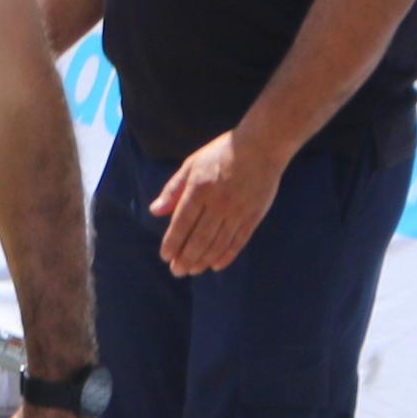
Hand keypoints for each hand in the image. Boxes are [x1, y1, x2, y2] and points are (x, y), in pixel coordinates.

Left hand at [151, 127, 285, 276]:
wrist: (262, 146)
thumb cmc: (221, 153)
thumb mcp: (192, 164)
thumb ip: (173, 189)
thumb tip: (155, 211)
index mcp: (199, 190)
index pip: (182, 223)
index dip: (173, 243)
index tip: (165, 256)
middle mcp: (218, 203)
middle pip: (199, 238)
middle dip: (186, 258)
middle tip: (177, 271)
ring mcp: (238, 210)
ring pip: (218, 243)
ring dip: (203, 260)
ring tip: (192, 270)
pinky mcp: (254, 215)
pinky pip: (239, 240)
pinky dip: (227, 255)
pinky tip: (216, 265)